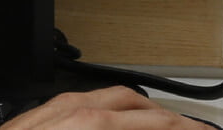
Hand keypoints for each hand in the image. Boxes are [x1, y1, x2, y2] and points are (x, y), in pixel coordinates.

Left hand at [2, 87, 209, 128]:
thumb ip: (120, 129)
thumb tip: (151, 128)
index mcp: (90, 122)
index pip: (151, 119)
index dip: (181, 125)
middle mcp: (72, 107)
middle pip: (130, 99)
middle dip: (160, 113)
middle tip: (181, 127)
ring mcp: (54, 106)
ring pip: (106, 97)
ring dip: (133, 109)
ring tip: (151, 125)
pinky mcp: (41, 112)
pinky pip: (84, 102)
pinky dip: (108, 111)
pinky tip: (113, 123)